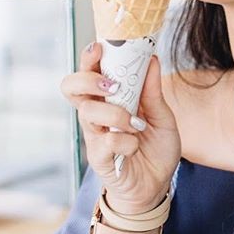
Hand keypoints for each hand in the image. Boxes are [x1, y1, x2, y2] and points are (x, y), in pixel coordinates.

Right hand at [60, 42, 180, 213]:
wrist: (157, 186)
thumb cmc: (156, 149)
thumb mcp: (163, 117)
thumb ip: (153, 92)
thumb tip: (151, 59)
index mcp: (109, 99)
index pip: (89, 72)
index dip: (89, 57)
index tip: (101, 47)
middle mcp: (97, 114)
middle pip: (71, 87)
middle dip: (88, 78)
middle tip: (112, 85)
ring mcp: (95, 135)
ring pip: (88, 112)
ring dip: (116, 114)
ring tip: (136, 124)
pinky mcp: (99, 158)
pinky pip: (105, 141)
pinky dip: (125, 141)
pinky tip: (135, 147)